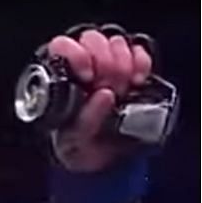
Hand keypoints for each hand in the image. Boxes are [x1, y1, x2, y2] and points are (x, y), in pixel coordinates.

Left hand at [43, 27, 154, 172]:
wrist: (103, 162)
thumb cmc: (79, 148)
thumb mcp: (75, 142)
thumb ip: (86, 120)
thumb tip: (105, 95)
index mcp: (60, 78)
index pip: (63, 46)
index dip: (78, 55)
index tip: (88, 75)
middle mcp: (81, 64)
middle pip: (93, 40)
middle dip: (106, 62)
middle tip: (113, 88)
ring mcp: (107, 64)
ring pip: (115, 42)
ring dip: (124, 64)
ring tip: (125, 89)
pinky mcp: (131, 69)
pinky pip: (138, 52)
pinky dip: (142, 63)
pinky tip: (139, 80)